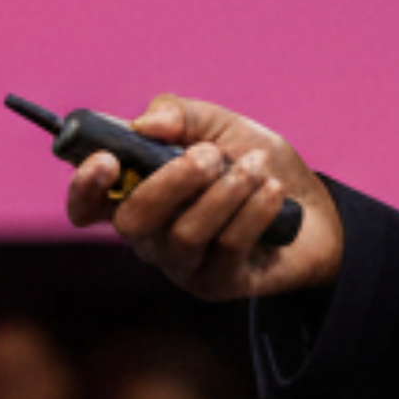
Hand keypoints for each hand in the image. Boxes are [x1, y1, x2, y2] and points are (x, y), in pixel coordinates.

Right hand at [63, 95, 343, 300]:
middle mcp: (149, 235)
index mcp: (136, 193)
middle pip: (132, 221)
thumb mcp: (219, 124)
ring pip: (182, 236)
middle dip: (170, 182)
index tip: (107, 161)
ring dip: (222, 194)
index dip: (84, 187)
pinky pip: (226, 249)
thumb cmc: (254, 163)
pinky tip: (272, 190)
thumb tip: (145, 122)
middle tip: (208, 155)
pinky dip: (252, 212)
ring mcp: (181, 264)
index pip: (87, 203)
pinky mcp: (216, 283)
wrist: (314, 208)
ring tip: (255, 167)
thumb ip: (179, 114)